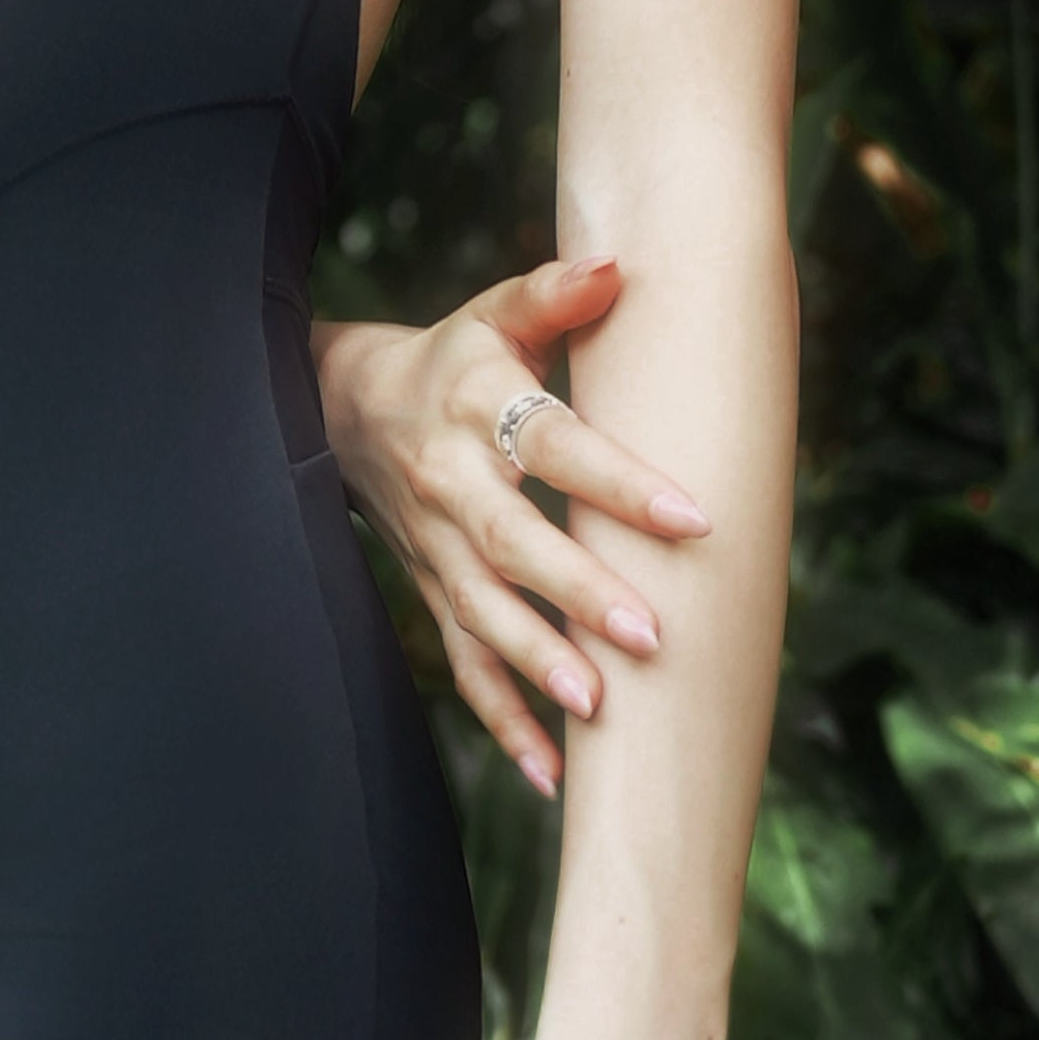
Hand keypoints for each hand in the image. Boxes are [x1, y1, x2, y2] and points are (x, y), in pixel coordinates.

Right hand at [313, 253, 706, 792]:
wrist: (346, 410)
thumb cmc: (451, 360)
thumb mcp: (493, 317)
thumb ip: (553, 297)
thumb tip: (617, 265)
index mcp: (477, 406)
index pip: (554, 444)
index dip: (618, 480)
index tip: (692, 515)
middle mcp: (454, 483)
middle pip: (516, 542)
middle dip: (580, 593)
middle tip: (652, 634)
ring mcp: (439, 548)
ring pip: (485, 613)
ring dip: (538, 663)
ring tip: (597, 708)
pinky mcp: (433, 594)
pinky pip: (464, 666)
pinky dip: (504, 722)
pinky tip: (555, 774)